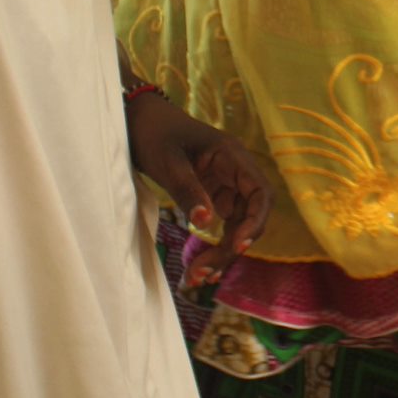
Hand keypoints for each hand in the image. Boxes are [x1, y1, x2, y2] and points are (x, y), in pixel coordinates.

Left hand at [125, 94, 270, 287]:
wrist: (136, 120)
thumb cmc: (153, 133)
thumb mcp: (168, 162)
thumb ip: (187, 191)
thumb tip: (206, 223)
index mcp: (233, 157)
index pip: (261, 192)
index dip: (255, 221)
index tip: (238, 245)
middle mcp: (235, 172)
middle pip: (250, 216)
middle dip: (232, 247)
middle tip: (206, 273)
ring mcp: (224, 185)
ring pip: (236, 225)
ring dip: (223, 252)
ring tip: (199, 277)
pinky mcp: (211, 195)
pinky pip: (222, 225)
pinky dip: (214, 246)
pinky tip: (201, 266)